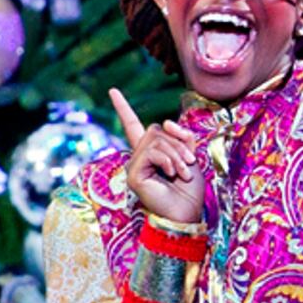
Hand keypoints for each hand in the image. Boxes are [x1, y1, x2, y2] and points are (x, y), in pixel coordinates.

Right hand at [105, 87, 203, 223]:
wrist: (187, 212)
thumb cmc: (189, 189)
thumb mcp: (191, 156)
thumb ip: (181, 137)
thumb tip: (166, 122)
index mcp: (150, 153)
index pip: (133, 125)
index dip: (123, 108)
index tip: (112, 90)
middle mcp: (138, 157)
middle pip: (155, 130)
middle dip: (178, 142)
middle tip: (190, 162)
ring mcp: (134, 166)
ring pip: (155, 139)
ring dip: (177, 152)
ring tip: (184, 171)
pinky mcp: (134, 174)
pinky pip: (152, 152)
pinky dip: (168, 160)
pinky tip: (172, 173)